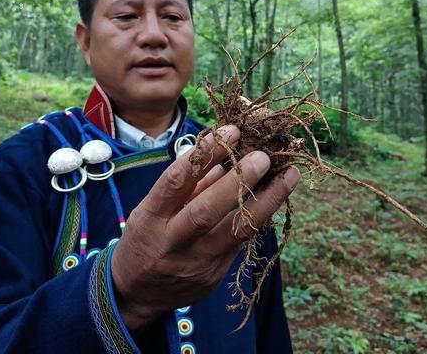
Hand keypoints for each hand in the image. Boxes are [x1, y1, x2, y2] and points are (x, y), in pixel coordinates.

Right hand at [110, 125, 299, 329]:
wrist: (137, 294)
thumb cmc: (146, 238)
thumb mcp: (151, 209)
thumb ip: (187, 185)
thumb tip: (224, 154)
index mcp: (150, 218)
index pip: (177, 181)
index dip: (205, 154)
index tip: (231, 131)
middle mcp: (172, 242)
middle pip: (206, 211)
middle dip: (238, 181)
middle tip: (264, 156)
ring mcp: (195, 263)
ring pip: (236, 232)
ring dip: (267, 201)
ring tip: (289, 176)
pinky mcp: (215, 277)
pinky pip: (241, 243)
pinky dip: (260, 217)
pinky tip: (277, 198)